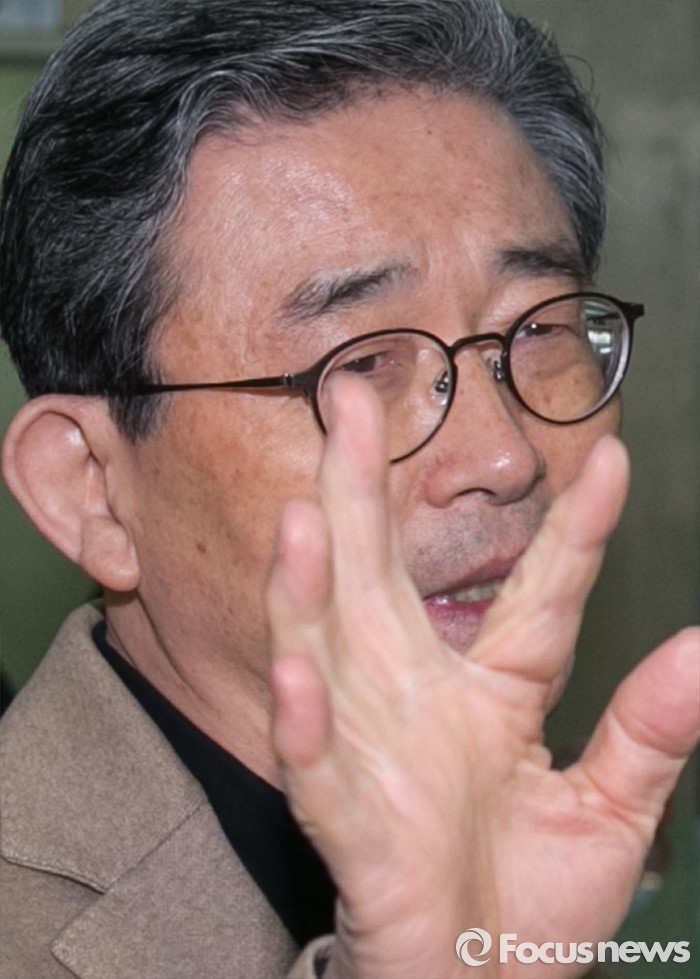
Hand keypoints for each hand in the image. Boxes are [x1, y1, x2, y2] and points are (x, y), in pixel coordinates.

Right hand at [267, 376, 698, 978]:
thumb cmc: (527, 904)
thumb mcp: (607, 809)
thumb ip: (648, 729)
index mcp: (492, 691)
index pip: (538, 595)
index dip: (574, 531)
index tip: (612, 460)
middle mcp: (415, 697)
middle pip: (382, 576)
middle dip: (363, 488)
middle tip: (353, 399)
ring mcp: (372, 752)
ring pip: (329, 648)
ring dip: (314, 581)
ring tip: (308, 510)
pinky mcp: (345, 821)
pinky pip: (317, 763)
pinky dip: (307, 718)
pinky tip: (301, 668)